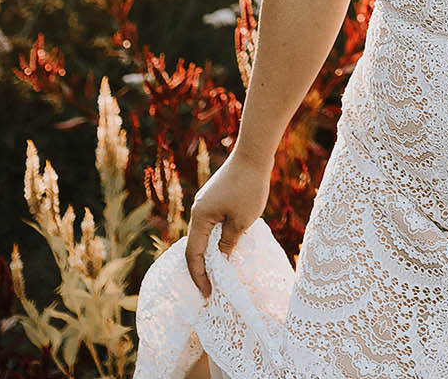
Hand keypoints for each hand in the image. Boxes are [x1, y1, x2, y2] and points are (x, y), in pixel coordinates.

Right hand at [184, 150, 269, 297]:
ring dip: (210, 254)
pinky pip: (211, 224)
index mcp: (200, 218)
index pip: (194, 254)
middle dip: (202, 269)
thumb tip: (222, 259)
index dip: (199, 276)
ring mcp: (206, 203)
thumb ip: (229, 242)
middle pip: (195, 246)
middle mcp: (198, 211)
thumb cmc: (249, 187)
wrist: (253, 154)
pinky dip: (216, 239)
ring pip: (204, 235)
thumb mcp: (242, 221)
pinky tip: (226, 248)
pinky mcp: (215, 198)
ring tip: (219, 273)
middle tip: (211, 289)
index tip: (207, 294)